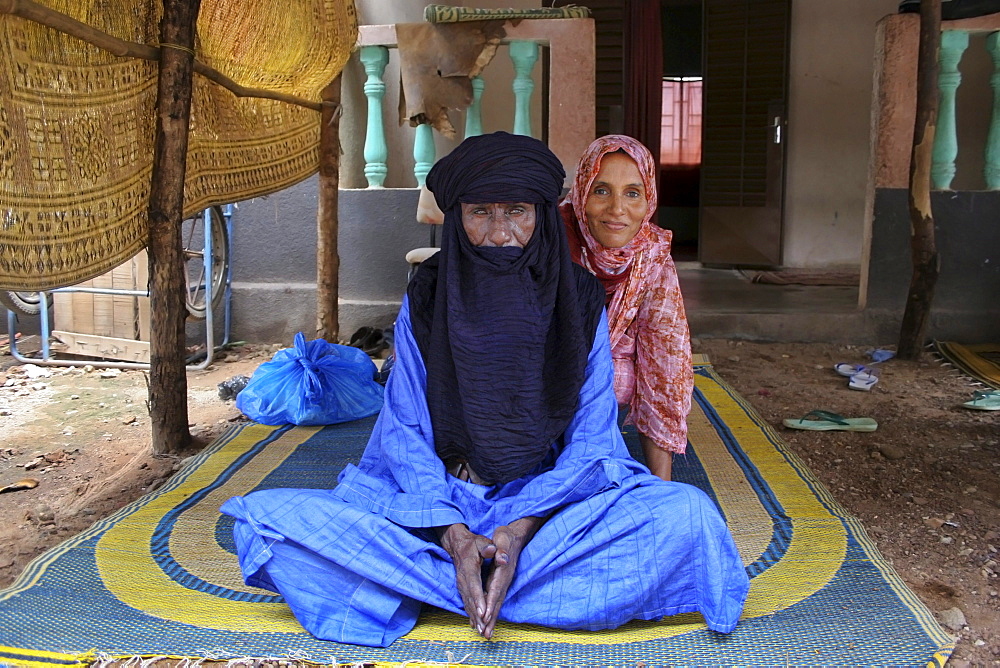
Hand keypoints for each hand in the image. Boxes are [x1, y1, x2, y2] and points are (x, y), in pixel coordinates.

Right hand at [438, 523, 496, 635]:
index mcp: (469, 568)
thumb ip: (486, 547)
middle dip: (477, 615)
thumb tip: (492, 550)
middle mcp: (463, 579)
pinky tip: (475, 625)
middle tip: (484, 629)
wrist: (457, 544)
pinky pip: (466, 603)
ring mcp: (461, 584)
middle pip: (470, 599)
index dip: (478, 599)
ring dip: (474, 618)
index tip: (483, 612)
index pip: (474, 585)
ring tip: (482, 631)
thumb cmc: (472, 543)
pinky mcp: (462, 588)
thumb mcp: (481, 541)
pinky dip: (471, 614)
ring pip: (468, 604)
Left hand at [481, 515, 544, 638]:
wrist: (515, 536)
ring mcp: (503, 583)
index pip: (495, 590)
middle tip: (485, 634)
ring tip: (486, 634)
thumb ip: (501, 549)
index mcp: (502, 571)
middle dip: (491, 618)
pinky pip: (495, 601)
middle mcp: (504, 580)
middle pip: (496, 602)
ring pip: (496, 604)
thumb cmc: (506, 537)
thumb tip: (502, 558)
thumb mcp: (502, 538)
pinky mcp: (501, 584)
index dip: (489, 603)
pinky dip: (491, 613)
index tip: (484, 616)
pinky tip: (486, 622)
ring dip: (491, 620)